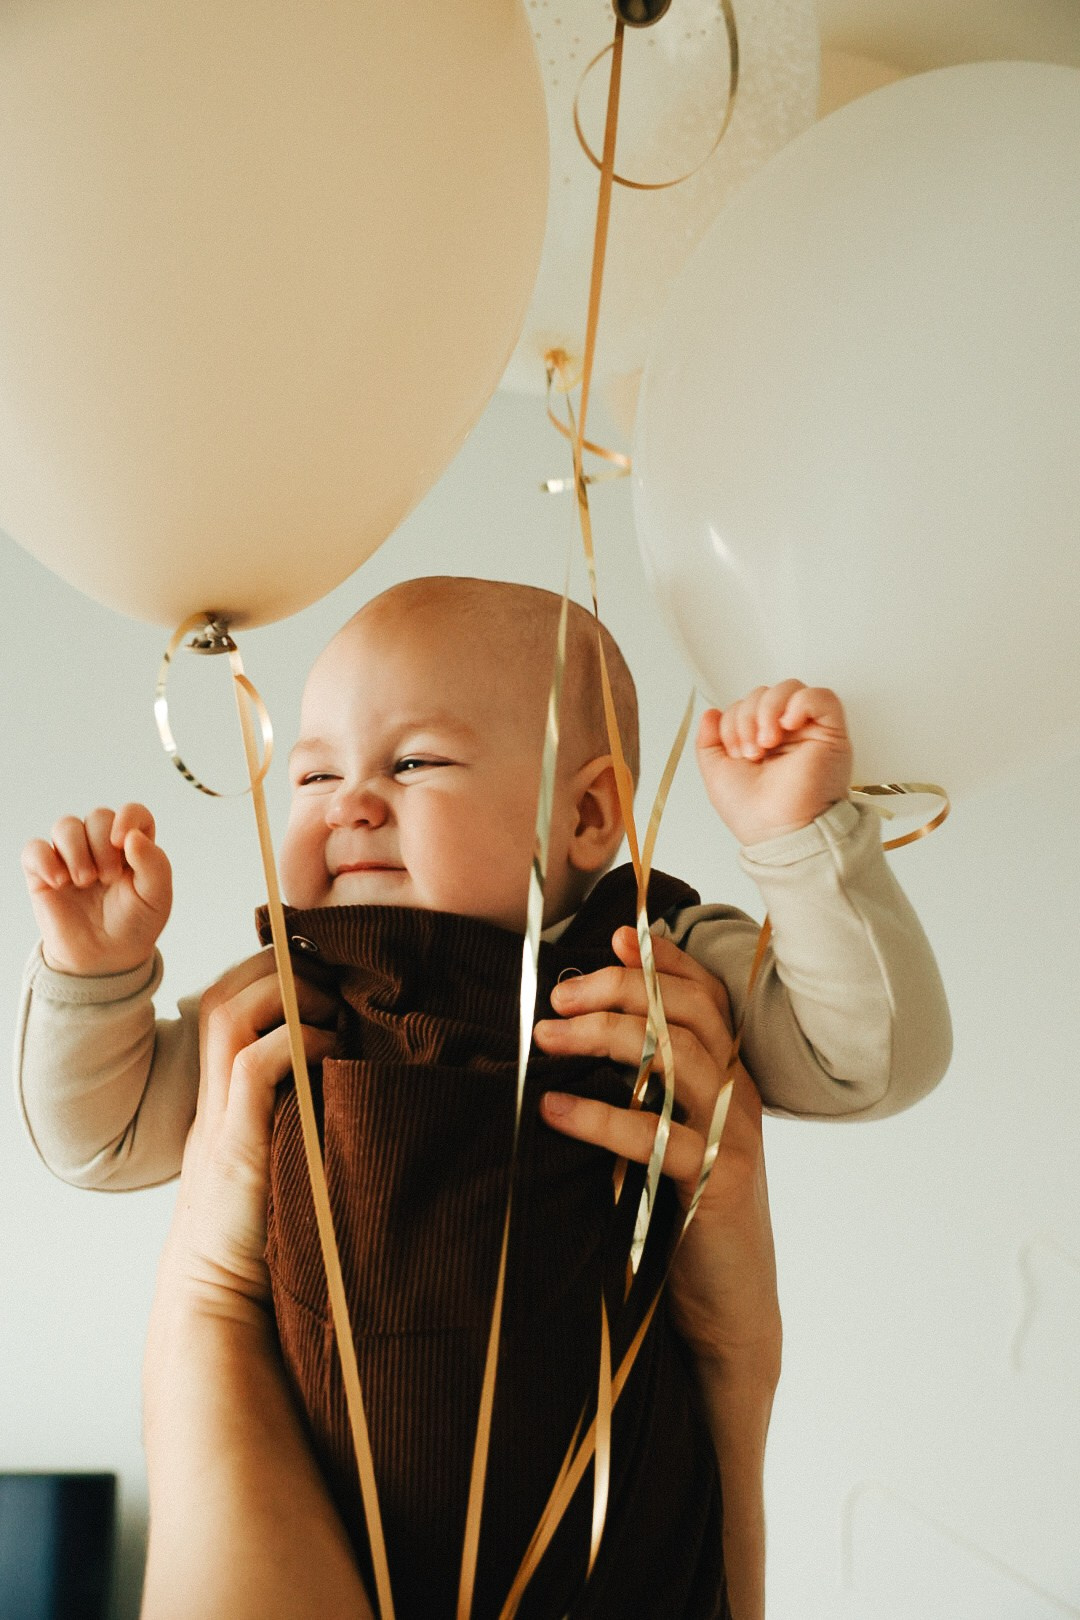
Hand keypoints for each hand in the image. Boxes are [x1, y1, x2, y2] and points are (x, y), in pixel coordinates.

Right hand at [21, 802, 172, 974]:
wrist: (105, 958)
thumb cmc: (134, 924)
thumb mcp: (157, 897)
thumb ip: (154, 863)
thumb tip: (132, 835)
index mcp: (133, 847)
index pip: (133, 812)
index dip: (128, 817)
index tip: (122, 841)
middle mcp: (101, 845)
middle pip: (98, 816)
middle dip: (103, 844)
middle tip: (109, 878)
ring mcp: (71, 857)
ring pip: (66, 825)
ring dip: (76, 851)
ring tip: (86, 881)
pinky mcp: (43, 872)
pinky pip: (34, 849)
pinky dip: (45, 860)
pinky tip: (59, 882)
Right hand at [161, 950, 337, 1325]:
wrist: (221, 1301)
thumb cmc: (268, 1235)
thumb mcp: (290, 1158)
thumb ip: (310, 1117)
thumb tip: (371, 1079)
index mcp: (226, 1096)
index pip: (231, 1003)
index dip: (271, 973)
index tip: (324, 970)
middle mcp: (215, 1097)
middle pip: (225, 995)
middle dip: (277, 968)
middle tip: (331, 980)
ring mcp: (219, 1118)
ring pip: (229, 1015)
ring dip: (284, 993)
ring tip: (331, 1007)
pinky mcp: (233, 1144)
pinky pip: (252, 1065)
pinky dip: (293, 1041)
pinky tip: (331, 1049)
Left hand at [534, 928, 779, 1374]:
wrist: (730, 1305)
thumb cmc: (685, 1212)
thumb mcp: (664, 1134)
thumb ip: (642, 1085)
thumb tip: (579, 1032)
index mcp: (730, 1076)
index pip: (707, 995)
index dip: (664, 961)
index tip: (612, 940)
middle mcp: (739, 1095)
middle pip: (689, 1012)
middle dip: (620, 990)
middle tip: (555, 999)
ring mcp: (735, 1136)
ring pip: (678, 1057)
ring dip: (606, 1036)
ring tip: (544, 1040)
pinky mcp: (718, 1183)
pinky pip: (658, 1135)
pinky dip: (600, 1116)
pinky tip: (553, 1108)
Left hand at [697, 680, 852, 846]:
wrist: (780, 833)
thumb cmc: (754, 814)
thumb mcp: (717, 774)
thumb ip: (709, 741)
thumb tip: (711, 712)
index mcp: (761, 740)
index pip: (745, 705)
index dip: (733, 721)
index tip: (736, 753)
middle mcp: (786, 734)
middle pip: (764, 693)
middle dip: (747, 716)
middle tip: (751, 752)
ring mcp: (809, 732)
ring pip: (789, 688)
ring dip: (768, 709)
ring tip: (768, 742)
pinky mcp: (831, 734)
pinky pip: (821, 696)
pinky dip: (800, 703)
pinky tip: (788, 725)